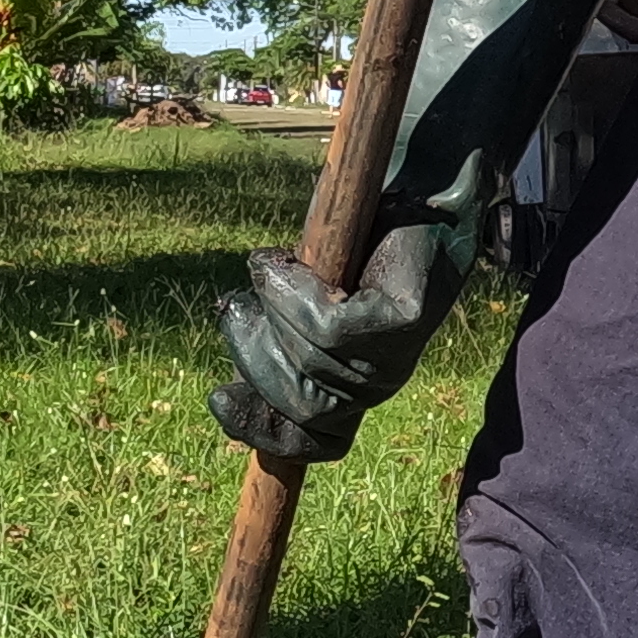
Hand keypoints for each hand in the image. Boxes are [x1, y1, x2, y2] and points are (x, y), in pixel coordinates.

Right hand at [204, 172, 490, 464]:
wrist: (418, 194)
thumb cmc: (351, 248)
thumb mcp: (296, 306)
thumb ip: (272, 346)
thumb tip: (224, 395)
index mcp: (348, 393)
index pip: (307, 443)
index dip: (259, 430)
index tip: (219, 397)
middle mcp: (374, 385)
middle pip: (297, 404)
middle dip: (253, 355)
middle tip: (238, 306)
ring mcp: (394, 358)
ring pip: (309, 357)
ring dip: (273, 307)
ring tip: (269, 267)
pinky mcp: (401, 321)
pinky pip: (328, 327)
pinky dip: (293, 291)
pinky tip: (283, 261)